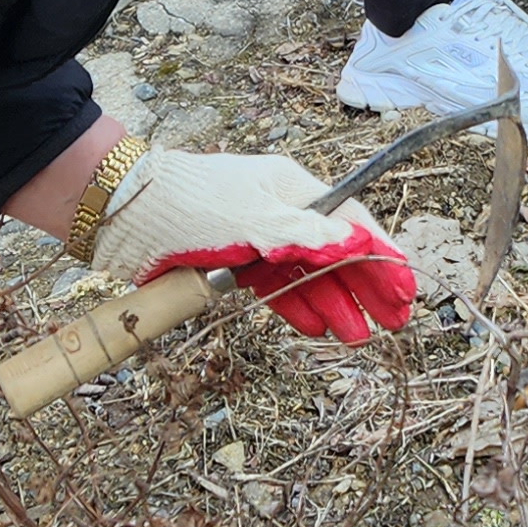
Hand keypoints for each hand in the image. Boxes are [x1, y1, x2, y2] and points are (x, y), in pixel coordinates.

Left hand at [89, 151, 413, 343]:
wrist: (122, 212)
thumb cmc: (189, 204)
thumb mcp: (252, 221)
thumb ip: (306, 237)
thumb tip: (358, 245)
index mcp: (293, 189)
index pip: (351, 224)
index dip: (381, 257)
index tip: (405, 287)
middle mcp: (280, 213)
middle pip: (334, 253)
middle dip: (365, 287)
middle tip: (393, 321)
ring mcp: (255, 240)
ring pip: (306, 276)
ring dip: (333, 304)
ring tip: (358, 337)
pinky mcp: (231, 265)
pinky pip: (273, 289)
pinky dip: (295, 307)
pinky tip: (316, 327)